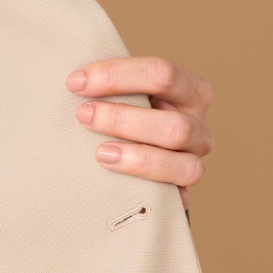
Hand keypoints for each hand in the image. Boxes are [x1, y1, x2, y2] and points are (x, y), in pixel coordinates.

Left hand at [66, 58, 212, 210]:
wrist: (133, 156)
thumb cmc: (122, 115)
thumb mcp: (124, 94)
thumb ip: (111, 86)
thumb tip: (74, 79)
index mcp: (190, 91)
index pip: (162, 74)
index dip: (118, 76)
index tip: (76, 82)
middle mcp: (198, 127)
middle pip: (174, 125)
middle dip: (123, 119)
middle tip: (83, 115)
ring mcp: (193, 161)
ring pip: (182, 166)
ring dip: (137, 157)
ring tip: (99, 153)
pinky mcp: (183, 192)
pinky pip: (175, 198)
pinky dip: (148, 188)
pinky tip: (119, 187)